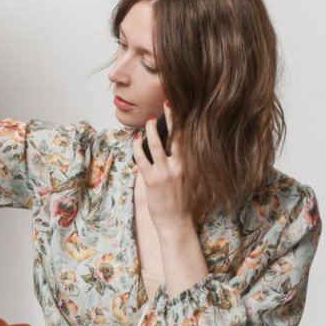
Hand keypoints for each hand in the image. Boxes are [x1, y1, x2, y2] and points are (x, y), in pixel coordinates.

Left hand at [132, 101, 191, 229]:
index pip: (187, 139)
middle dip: (171, 118)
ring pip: (156, 145)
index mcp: (190, 165)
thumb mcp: (188, 180)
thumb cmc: (182, 202)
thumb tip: (175, 148)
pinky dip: (138, 148)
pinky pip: (142, 159)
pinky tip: (136, 141)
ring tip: (148, 121)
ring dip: (151, 130)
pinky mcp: (151, 180)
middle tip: (166, 103)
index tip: (181, 108)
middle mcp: (179, 166)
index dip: (183, 122)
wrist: (176, 223)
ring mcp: (164, 173)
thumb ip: (182, 164)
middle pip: (175, 136)